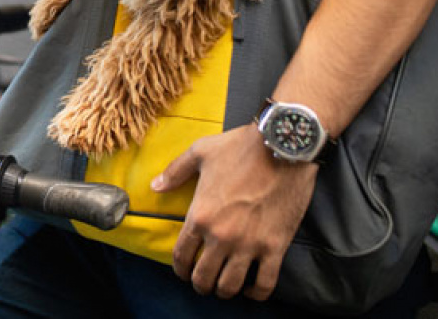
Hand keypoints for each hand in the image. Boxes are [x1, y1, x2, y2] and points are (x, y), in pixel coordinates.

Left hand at [151, 125, 317, 300]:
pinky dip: (256, 293)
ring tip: (224, 285)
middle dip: (200, 283)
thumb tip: (155, 186)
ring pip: (230, 286)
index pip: (181, 256)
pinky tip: (252, 288)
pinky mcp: (274, 246)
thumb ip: (175, 171)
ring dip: (224, 290)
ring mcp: (249, 244)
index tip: (183, 270)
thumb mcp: (201, 152)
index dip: (179, 268)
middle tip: (204, 280)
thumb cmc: (240, 147)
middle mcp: (221, 235)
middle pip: (204, 278)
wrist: (282, 145)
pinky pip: (264, 284)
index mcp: (200, 215)